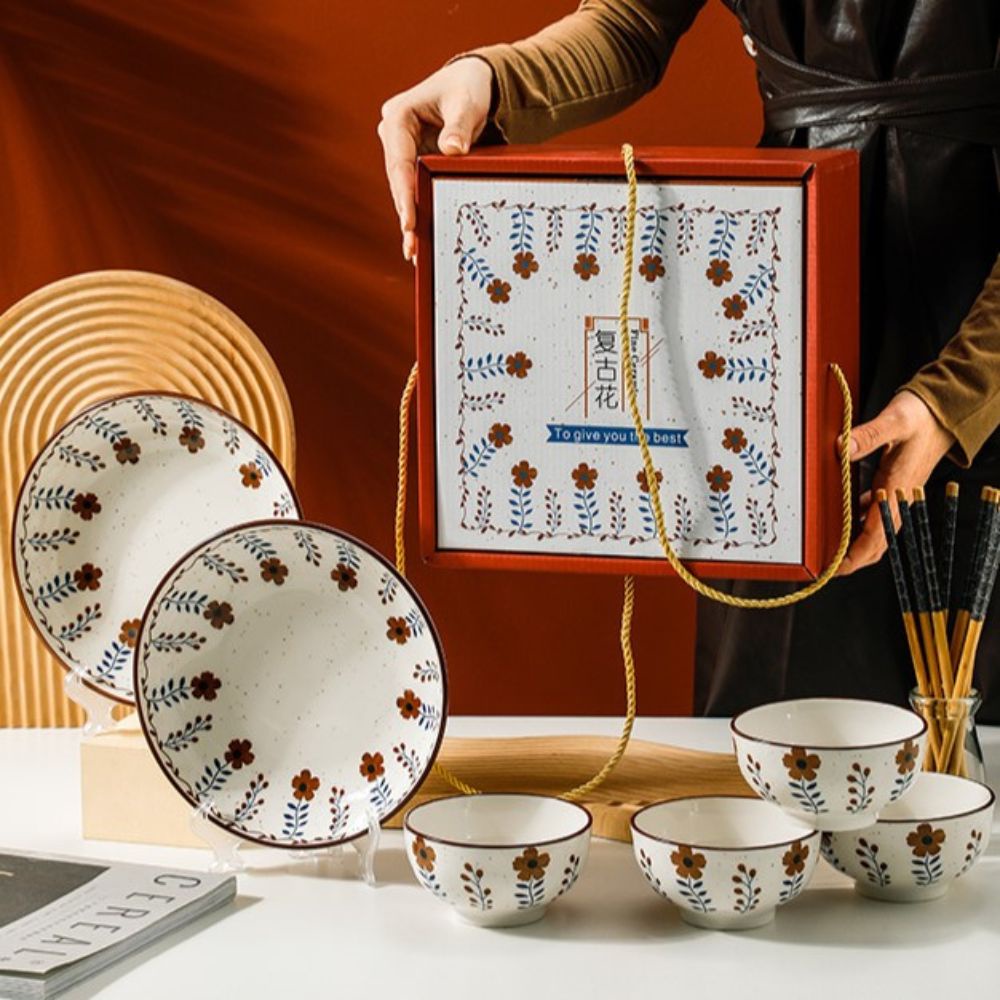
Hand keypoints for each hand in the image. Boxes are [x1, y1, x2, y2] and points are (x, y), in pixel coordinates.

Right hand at [378, 58, 493, 262]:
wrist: (473, 83)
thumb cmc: (468, 88)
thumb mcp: (466, 103)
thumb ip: (459, 126)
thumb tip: (452, 151)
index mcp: (397, 118)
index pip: (399, 163)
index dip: (404, 195)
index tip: (409, 222)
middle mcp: (394, 137)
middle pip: (399, 183)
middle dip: (406, 216)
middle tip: (412, 248)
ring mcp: (403, 152)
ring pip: (405, 192)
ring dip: (411, 221)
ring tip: (415, 253)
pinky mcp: (415, 164)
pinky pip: (416, 191)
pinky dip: (420, 213)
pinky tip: (421, 241)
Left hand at [837, 390, 954, 574]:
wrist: (942, 414)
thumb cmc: (920, 417)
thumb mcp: (894, 420)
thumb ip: (869, 435)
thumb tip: (842, 447)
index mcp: (898, 489)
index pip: (876, 534)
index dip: (855, 555)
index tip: (836, 567)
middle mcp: (899, 499)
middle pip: (876, 543)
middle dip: (853, 559)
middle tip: (827, 566)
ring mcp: (898, 497)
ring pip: (875, 532)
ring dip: (855, 543)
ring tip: (830, 548)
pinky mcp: (895, 489)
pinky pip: (875, 515)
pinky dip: (859, 523)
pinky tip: (844, 518)